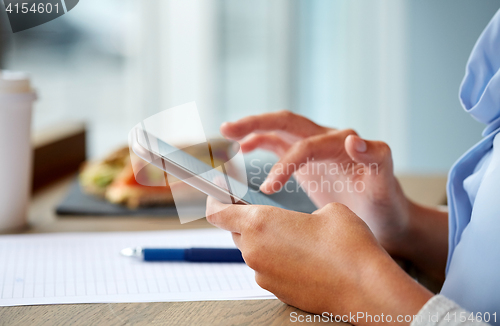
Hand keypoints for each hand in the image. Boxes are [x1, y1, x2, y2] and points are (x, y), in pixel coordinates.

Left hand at [206, 197, 431, 323]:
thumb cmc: (348, 244)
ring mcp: (264, 274)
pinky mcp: (277, 291)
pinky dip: (277, 258)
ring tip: (293, 234)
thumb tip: (296, 225)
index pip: (217, 212)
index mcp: (259, 223)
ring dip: (264, 239)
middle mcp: (254, 251)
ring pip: (253, 250)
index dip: (214, 198)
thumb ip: (297, 214)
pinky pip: (267, 267)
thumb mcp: (326, 210)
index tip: (220, 189)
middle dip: (244, 217)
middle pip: (235, 230)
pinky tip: (304, 255)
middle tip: (263, 209)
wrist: (366, 288)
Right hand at [221, 111, 409, 253]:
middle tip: (228, 129)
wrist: (385, 217)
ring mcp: (315, 148)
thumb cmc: (385, 204)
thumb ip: (375, 158)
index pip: (305, 145)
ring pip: (280, 130)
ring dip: (254, 129)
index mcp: (342, 144)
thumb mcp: (384, 184)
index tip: (269, 189)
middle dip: (257, 123)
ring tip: (228, 133)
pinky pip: (280, 144)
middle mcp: (326, 139)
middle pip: (286, 122)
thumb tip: (352, 139)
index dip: (284, 164)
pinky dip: (261, 142)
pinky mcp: (308, 159)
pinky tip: (244, 148)